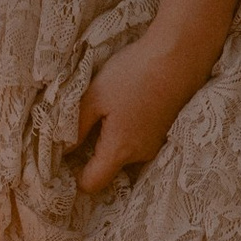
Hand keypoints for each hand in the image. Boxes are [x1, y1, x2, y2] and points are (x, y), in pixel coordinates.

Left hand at [74, 28, 204, 192]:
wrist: (179, 56)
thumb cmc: (133, 75)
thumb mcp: (94, 97)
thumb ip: (75, 128)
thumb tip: (62, 150)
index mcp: (119, 150)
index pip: (92, 184)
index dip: (74, 177)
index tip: (64, 158)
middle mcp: (140, 156)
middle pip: (108, 168)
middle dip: (92, 153)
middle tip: (81, 125)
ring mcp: (155, 144)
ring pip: (123, 152)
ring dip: (111, 138)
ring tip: (106, 109)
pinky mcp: (164, 131)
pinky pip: (137, 140)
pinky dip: (128, 129)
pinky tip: (126, 104)